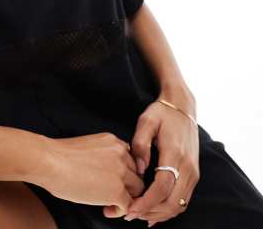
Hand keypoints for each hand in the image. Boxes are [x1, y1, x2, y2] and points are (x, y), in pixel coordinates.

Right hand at [39, 132, 144, 215]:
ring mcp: (121, 172)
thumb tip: (104, 174)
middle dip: (126, 187)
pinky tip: (106, 210)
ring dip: (125, 199)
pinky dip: (119, 211)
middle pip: (136, 174)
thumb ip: (102, 156)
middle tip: (111, 195)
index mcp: (112, 141)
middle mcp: (121, 154)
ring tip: (109, 204)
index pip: (130, 159)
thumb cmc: (59, 156)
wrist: (50, 161)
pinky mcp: (117, 191)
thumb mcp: (88, 147)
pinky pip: (128, 206)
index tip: (113, 181)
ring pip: (137, 190)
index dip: (123, 173)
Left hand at [124, 97, 199, 225]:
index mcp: (175, 154)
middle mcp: (188, 167)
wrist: (183, 107)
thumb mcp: (146, 121)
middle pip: (173, 202)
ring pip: (179, 204)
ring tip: (138, 213)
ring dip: (159, 213)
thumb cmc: (161, 113)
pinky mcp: (193, 174)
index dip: (146, 202)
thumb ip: (140, 143)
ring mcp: (193, 173)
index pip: (162, 187)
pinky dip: (169, 209)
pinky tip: (153, 212)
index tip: (129, 209)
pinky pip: (183, 199)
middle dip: (150, 212)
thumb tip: (138, 168)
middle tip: (128, 214)